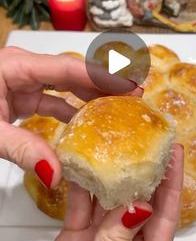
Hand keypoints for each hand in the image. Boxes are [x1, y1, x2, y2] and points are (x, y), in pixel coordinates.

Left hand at [0, 47, 140, 187]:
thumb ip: (22, 150)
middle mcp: (23, 69)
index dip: (103, 76)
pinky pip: (53, 101)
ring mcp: (23, 81)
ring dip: (91, 98)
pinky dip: (70, 113)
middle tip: (135, 96)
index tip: (131, 84)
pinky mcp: (20, 96)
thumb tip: (57, 174)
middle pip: (73, 74)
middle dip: (104, 84)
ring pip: (65, 87)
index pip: (69, 68)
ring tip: (118, 110)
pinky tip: (85, 127)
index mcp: (16, 66)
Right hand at [37, 144, 182, 240]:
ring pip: (106, 202)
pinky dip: (78, 187)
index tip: (175, 154)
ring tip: (114, 145)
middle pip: (137, 203)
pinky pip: (78, 208)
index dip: (170, 184)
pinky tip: (81, 167)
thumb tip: (139, 207)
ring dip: (109, 174)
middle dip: (142, 170)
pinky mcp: (73, 240)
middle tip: (144, 140)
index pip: (163, 218)